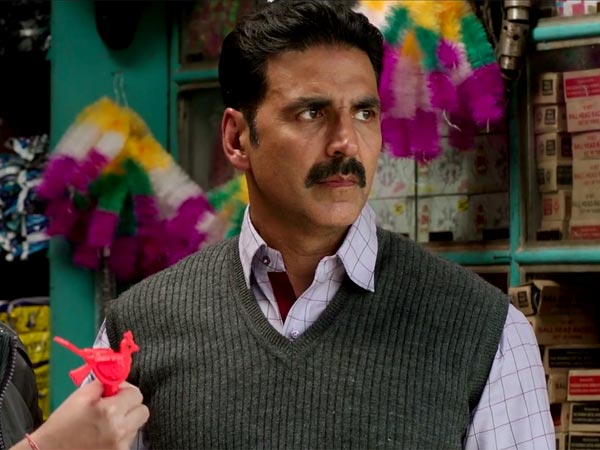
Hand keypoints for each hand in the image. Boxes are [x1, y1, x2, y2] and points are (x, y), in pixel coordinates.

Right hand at [27, 380, 148, 449]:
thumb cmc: (61, 426)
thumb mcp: (80, 397)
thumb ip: (103, 384)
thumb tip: (116, 378)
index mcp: (110, 411)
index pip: (136, 394)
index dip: (125, 391)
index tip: (115, 393)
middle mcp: (119, 430)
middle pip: (142, 411)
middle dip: (130, 406)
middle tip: (114, 406)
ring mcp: (120, 446)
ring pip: (136, 426)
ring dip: (126, 421)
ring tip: (105, 423)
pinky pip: (128, 440)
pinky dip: (120, 436)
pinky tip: (103, 436)